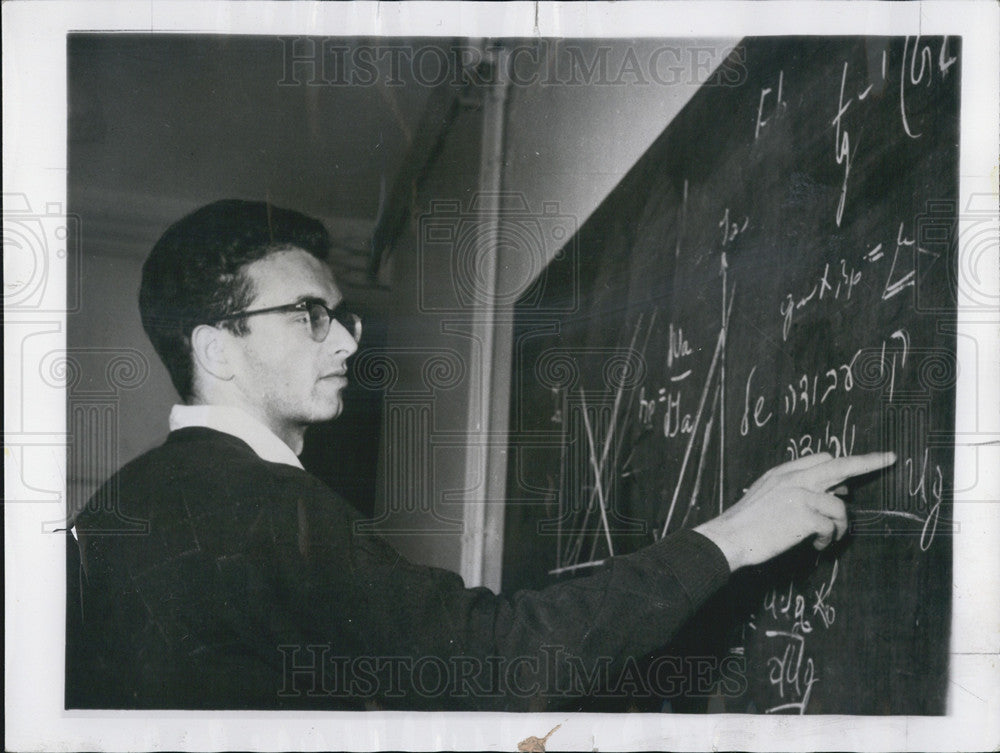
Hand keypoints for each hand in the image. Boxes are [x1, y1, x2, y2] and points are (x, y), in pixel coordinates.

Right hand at [693, 451, 895, 570]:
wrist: (729, 537)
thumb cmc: (746, 522)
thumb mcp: (765, 495)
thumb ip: (792, 489)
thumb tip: (829, 494)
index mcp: (783, 472)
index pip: (821, 458)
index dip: (842, 464)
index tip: (861, 464)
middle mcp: (794, 479)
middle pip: (840, 465)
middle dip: (869, 461)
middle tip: (890, 458)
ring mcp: (800, 496)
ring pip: (840, 506)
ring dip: (841, 525)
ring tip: (829, 537)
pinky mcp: (805, 516)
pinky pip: (831, 527)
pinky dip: (828, 538)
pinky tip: (817, 544)